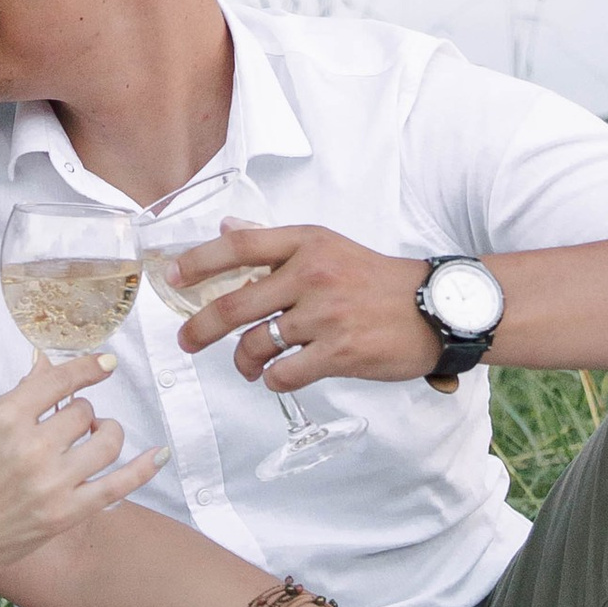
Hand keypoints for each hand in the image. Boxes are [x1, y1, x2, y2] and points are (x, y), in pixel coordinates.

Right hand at [0, 357, 169, 588]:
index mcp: (4, 418)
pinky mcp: (67, 513)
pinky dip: (146, 467)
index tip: (106, 364)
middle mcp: (31, 446)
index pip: (60, 380)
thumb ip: (19, 396)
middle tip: (66, 428)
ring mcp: (52, 482)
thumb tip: (45, 361)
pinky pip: (120, 484)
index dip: (88, 368)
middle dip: (80, 415)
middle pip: (83, 412)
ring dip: (106, 434)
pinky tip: (160, 454)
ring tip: (95, 439)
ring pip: (107, 441)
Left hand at [174, 224, 443, 388]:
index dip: (199, 262)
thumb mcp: (329, 247)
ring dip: (244, 362)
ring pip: (256, 345)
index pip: (240, 246)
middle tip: (186, 342)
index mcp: (307, 243)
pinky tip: (279, 376)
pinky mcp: (339, 351)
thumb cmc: (377, 280)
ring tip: (248, 367)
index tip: (173, 276)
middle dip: (201, 329)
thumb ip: (275, 243)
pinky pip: (285, 373)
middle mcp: (312, 274)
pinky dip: (274, 379)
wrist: (434, 309)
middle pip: (235, 305)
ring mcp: (325, 315)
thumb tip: (225, 227)